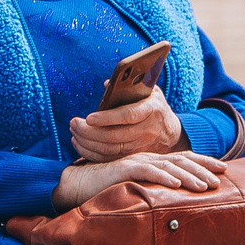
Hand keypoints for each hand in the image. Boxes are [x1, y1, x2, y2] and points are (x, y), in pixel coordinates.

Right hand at [51, 150, 226, 211]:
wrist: (78, 184)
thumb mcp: (136, 188)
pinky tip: (176, 183)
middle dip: (204, 168)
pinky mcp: (125, 169)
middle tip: (221, 177)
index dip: (204, 162)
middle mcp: (148, 159)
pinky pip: (148, 171)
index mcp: (152, 161)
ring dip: (189, 176)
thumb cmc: (106, 189)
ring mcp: (137, 162)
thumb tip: (174, 204)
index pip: (183, 159)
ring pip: (169, 166)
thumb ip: (153, 191)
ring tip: (205, 185)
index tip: (223, 168)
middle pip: (182, 160)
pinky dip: (163, 176)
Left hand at [68, 90, 186, 161]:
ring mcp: (140, 147)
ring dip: (86, 142)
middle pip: (113, 136)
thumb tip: (108, 84)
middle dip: (88, 132)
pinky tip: (79, 143)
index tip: (88, 118)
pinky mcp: (132, 159)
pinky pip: (107, 159)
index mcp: (151, 110)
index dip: (106, 118)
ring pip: (108, 150)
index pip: (127, 115)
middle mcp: (146, 131)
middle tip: (73, 123)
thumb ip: (130, 86)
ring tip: (74, 132)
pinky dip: (90, 153)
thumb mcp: (149, 92)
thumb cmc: (153, 108)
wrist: (170, 134)